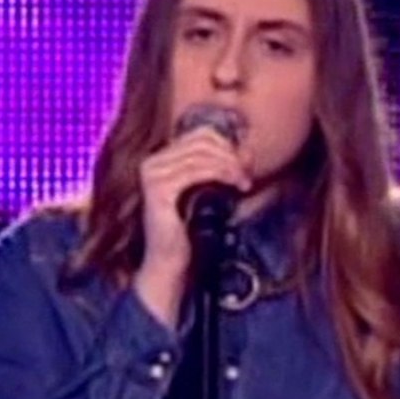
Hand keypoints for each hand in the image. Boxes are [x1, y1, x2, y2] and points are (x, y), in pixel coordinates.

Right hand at [137, 125, 253, 274]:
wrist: (169, 263)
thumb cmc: (188, 232)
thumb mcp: (207, 193)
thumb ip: (222, 170)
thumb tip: (248, 152)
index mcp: (160, 159)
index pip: (199, 135)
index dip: (227, 145)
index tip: (245, 165)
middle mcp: (152, 162)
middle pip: (201, 141)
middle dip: (230, 154)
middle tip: (247, 174)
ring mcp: (152, 174)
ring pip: (201, 154)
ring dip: (229, 165)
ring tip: (243, 182)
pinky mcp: (159, 189)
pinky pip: (197, 171)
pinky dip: (220, 173)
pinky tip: (234, 184)